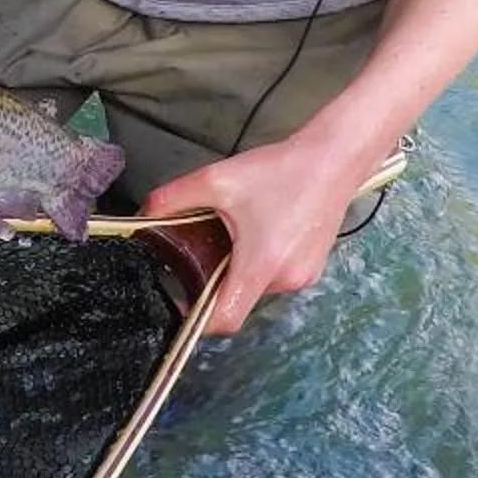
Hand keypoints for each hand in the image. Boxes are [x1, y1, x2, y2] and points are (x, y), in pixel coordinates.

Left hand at [142, 121, 399, 335]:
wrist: (334, 158)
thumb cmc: (280, 171)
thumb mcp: (217, 180)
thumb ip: (174, 198)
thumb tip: (144, 214)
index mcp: (261, 266)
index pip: (225, 319)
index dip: (197, 319)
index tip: (178, 300)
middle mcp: (286, 281)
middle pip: (238, 299)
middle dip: (216, 278)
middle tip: (205, 243)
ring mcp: (304, 277)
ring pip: (257, 286)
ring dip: (240, 267)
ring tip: (237, 229)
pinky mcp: (313, 268)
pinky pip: (276, 276)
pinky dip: (260, 261)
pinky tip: (260, 228)